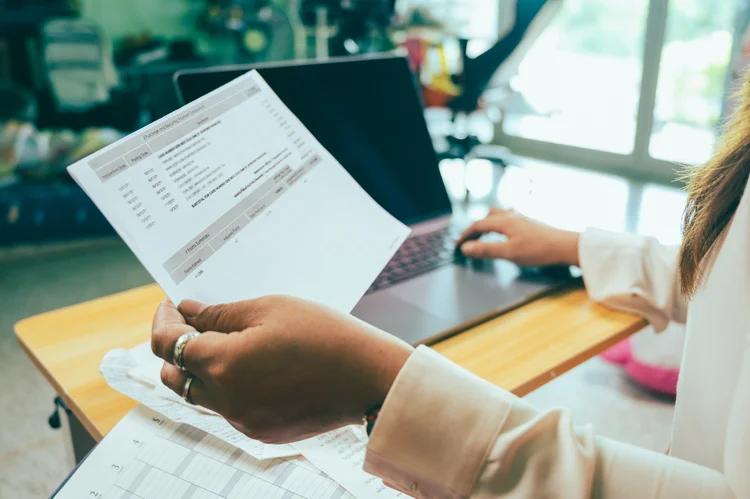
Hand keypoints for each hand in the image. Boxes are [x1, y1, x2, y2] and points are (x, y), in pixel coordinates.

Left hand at [151, 296, 413, 443]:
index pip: (167, 344)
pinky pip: (229, 408)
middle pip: (173, 376)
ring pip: (200, 395)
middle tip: (194, 323)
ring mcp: (243, 420)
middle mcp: (225, 400)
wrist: (369, 376)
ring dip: (200, 369)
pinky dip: (228, 386)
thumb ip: (220, 314)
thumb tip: (188, 313)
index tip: (173, 306)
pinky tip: (253, 366)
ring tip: (225, 342)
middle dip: (174, 347)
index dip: (163, 320)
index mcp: (222, 364)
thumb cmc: (324, 335)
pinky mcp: (262, 431)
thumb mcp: (269, 309)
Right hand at [456, 208, 579, 266]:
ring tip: (484, 235)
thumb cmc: (539, 250)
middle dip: (476, 227)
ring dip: (488, 224)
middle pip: (487, 216)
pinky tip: (505, 235)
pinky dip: (499, 226)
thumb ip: (486, 250)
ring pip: (499, 216)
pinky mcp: (530, 223)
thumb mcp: (509, 253)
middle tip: (469, 240)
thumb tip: (466, 248)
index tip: (458, 244)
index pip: (478, 225)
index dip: (465, 235)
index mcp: (504, 222)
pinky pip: (508, 220)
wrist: (565, 246)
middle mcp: (512, 216)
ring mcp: (522, 218)